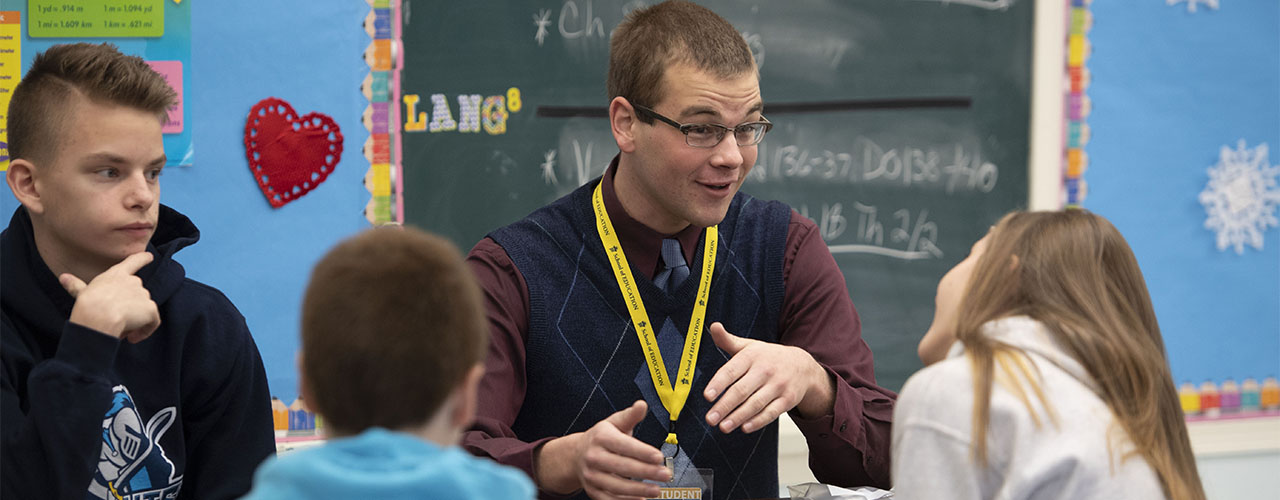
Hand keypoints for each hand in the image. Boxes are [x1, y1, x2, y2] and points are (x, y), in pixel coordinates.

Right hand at [61, 252, 159, 342]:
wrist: (98, 315)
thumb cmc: (87, 304)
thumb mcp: (81, 293)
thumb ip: (76, 285)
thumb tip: (63, 277)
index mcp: (116, 275)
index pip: (133, 262)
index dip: (142, 259)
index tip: (150, 256)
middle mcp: (133, 281)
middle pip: (137, 295)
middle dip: (129, 308)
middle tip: (114, 320)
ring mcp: (143, 294)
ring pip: (142, 310)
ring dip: (134, 320)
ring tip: (119, 329)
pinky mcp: (150, 308)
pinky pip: (153, 322)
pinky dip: (145, 331)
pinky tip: (132, 338)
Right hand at [537, 400, 670, 499]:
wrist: (576, 455)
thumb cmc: (601, 437)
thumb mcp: (614, 422)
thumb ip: (630, 415)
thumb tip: (642, 405)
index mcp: (600, 437)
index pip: (623, 445)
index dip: (642, 452)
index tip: (659, 457)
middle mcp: (593, 457)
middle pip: (622, 467)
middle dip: (646, 472)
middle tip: (665, 474)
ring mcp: (591, 475)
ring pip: (616, 486)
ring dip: (638, 490)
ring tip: (657, 490)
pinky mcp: (592, 490)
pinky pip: (610, 499)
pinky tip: (642, 499)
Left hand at [703, 322, 833, 432]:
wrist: (802, 365)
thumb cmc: (768, 357)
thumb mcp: (749, 346)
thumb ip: (728, 340)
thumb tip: (713, 326)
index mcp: (752, 356)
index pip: (731, 370)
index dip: (718, 383)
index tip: (707, 396)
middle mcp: (765, 370)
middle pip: (742, 390)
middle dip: (725, 406)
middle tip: (710, 418)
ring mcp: (778, 385)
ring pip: (756, 403)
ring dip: (738, 417)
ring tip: (723, 427)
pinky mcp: (788, 399)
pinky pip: (771, 413)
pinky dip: (758, 421)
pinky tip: (744, 428)